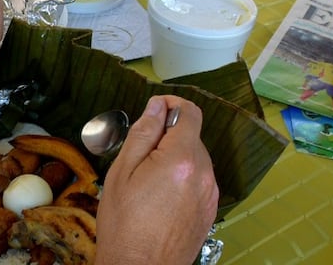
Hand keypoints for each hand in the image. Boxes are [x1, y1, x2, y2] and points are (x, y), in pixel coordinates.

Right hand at [95, 96, 218, 264]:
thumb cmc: (125, 226)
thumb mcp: (122, 173)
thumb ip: (143, 134)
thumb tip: (156, 106)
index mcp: (181, 160)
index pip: (190, 113)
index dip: (172, 105)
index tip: (155, 110)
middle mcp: (204, 174)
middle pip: (192, 137)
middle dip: (168, 137)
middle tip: (140, 157)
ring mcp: (210, 194)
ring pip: (196, 159)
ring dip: (176, 159)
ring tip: (149, 182)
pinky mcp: (210, 210)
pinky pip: (199, 180)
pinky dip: (183, 179)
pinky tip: (161, 197)